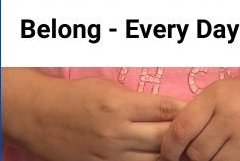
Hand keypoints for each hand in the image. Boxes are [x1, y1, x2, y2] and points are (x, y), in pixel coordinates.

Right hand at [3, 69, 184, 160]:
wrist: (40, 116)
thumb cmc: (74, 95)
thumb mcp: (105, 87)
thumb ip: (135, 99)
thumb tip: (165, 108)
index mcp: (119, 105)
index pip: (165, 108)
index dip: (186, 110)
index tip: (199, 109)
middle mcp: (117, 132)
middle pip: (165, 138)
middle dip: (184, 135)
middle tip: (198, 132)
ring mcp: (111, 155)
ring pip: (155, 160)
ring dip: (171, 155)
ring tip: (183, 149)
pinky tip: (157, 158)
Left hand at [160, 74, 239, 160]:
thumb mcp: (221, 94)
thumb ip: (199, 114)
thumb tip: (174, 143)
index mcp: (216, 97)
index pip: (182, 128)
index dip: (170, 147)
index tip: (168, 155)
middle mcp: (232, 116)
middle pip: (197, 153)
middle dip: (192, 159)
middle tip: (194, 158)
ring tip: (216, 156)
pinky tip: (235, 159)